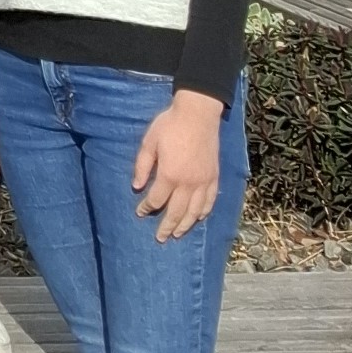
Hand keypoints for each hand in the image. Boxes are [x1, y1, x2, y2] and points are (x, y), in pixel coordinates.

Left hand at [134, 90, 226, 240]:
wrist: (198, 114)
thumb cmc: (169, 125)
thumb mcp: (148, 143)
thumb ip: (142, 166)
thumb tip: (136, 187)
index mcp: (170, 175)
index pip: (156, 200)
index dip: (146, 208)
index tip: (140, 212)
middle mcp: (188, 182)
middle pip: (177, 212)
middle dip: (167, 226)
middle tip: (160, 238)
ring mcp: (204, 181)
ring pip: (196, 210)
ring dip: (186, 224)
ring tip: (178, 234)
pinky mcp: (214, 176)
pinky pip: (211, 200)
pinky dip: (205, 211)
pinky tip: (200, 218)